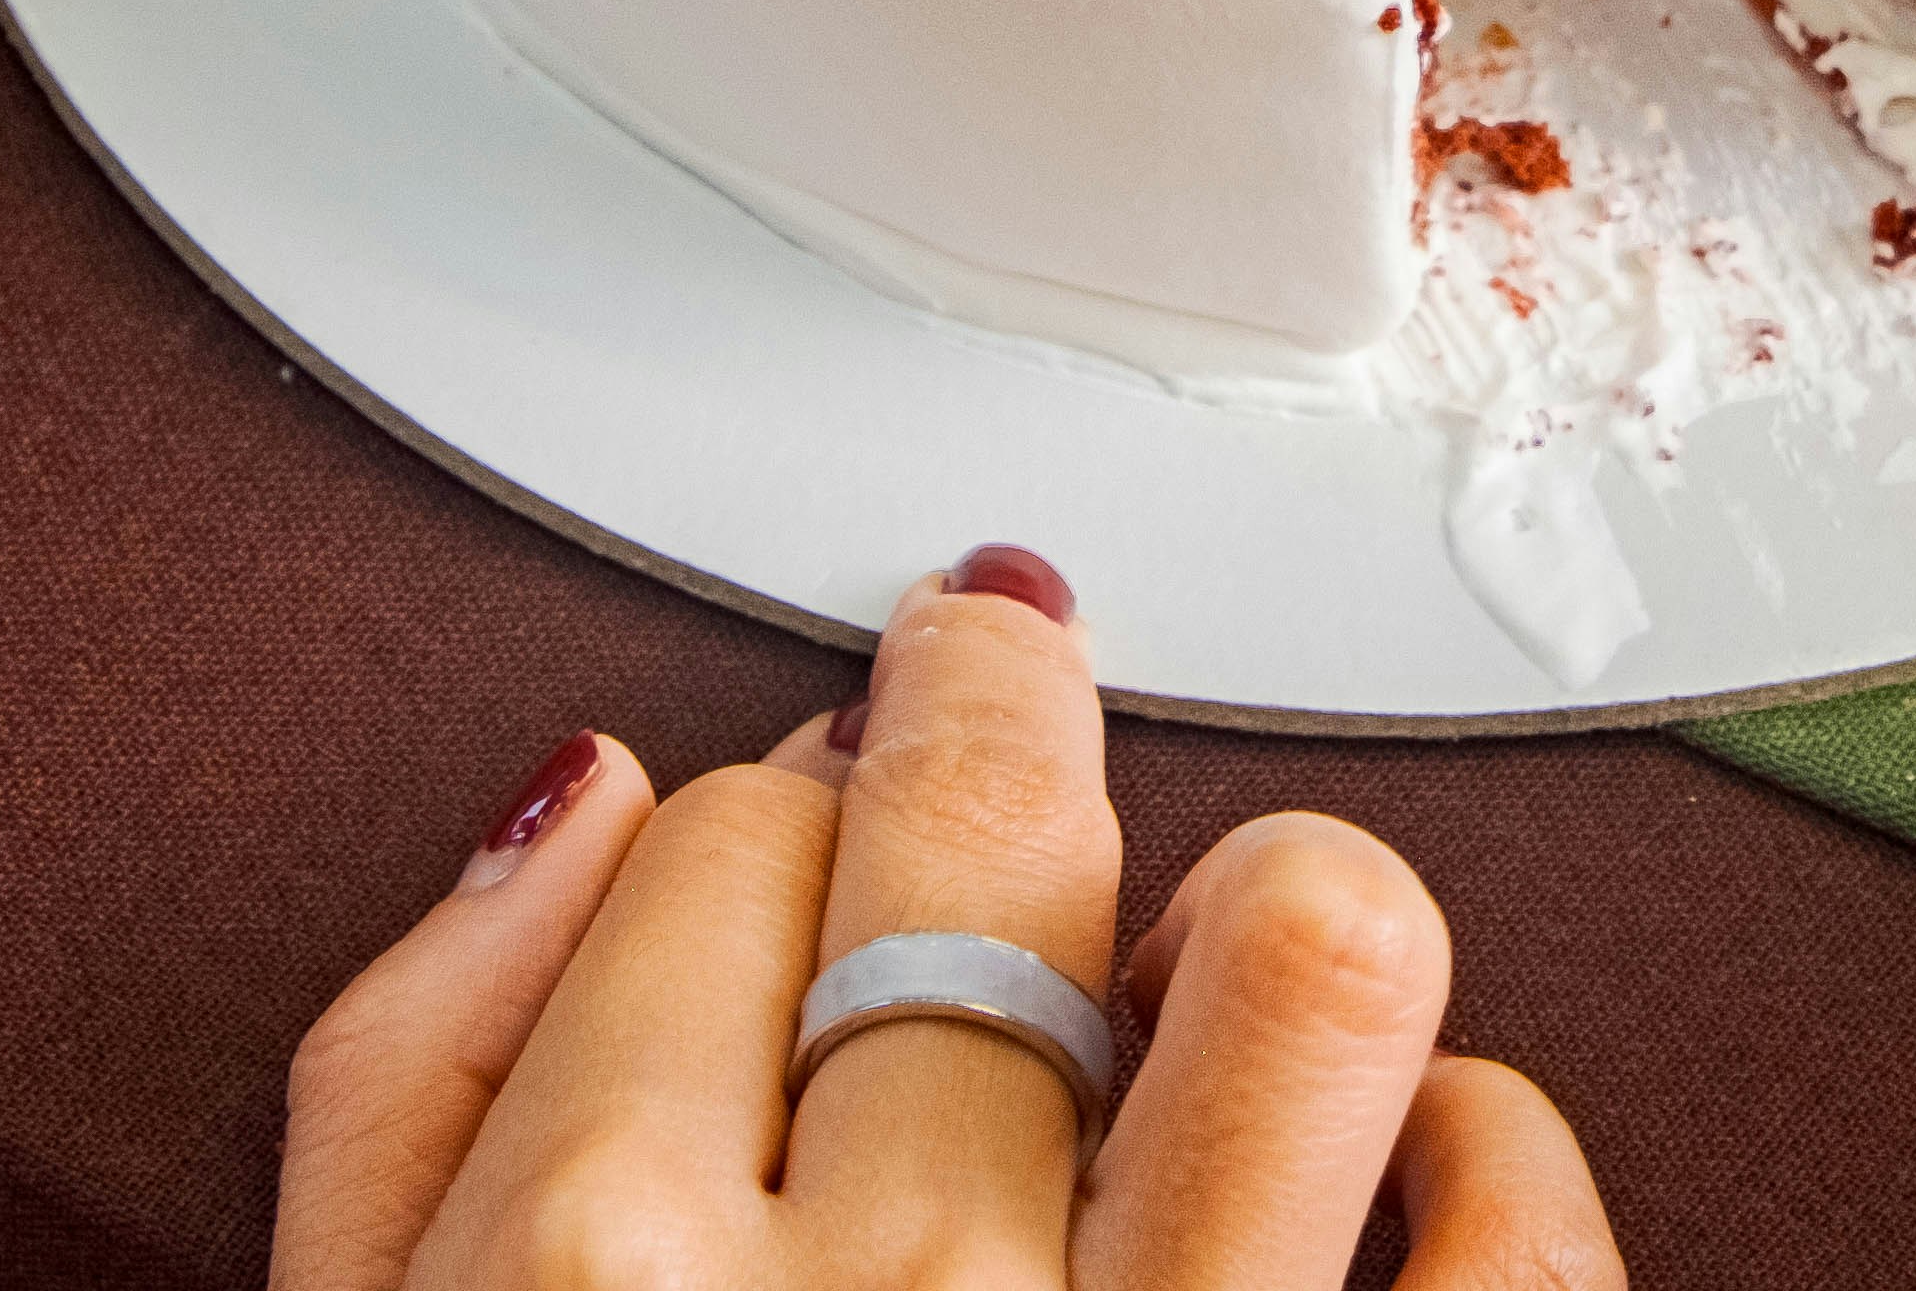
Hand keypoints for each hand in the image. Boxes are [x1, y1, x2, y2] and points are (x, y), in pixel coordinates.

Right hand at [281, 549, 1621, 1290]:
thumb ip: (400, 1120)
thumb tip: (572, 811)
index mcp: (586, 1287)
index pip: (710, 852)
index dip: (757, 820)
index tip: (789, 839)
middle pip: (979, 833)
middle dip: (988, 718)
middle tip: (997, 685)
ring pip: (1305, 941)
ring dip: (1260, 909)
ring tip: (1217, 945)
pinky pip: (1514, 1212)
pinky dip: (1484, 1156)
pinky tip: (1398, 1168)